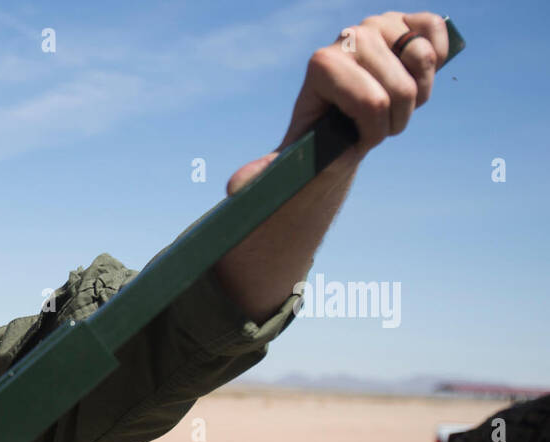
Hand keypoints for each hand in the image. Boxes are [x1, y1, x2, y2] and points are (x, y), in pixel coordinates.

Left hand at [227, 10, 449, 195]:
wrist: (342, 121)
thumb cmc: (318, 142)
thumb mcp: (292, 160)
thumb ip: (266, 172)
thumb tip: (235, 188)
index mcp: (321, 64)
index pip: (370, 101)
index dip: (375, 129)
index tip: (360, 139)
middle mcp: (348, 37)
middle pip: (399, 87)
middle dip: (396, 118)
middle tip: (377, 124)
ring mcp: (377, 25)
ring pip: (421, 59)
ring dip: (417, 94)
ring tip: (394, 103)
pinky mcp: (405, 21)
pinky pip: (435, 30)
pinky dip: (437, 55)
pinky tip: (417, 73)